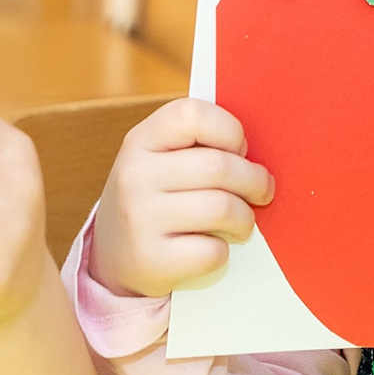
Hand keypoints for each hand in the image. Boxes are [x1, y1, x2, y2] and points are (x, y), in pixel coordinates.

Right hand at [85, 98, 274, 299]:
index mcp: (140, 140)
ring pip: (222, 208)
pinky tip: (213, 247)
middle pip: (219, 166)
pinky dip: (222, 252)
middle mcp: (134, 175)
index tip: (240, 150)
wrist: (111, 258)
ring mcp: (139, 218)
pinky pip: (212, 251)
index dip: (229, 130)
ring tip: (241, 223)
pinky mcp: (150, 259)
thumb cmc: (154, 201)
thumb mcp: (159, 162)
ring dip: (244, 219)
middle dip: (254, 181)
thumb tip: (251, 153)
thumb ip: (197, 146)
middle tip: (261, 191)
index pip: (193, 115)